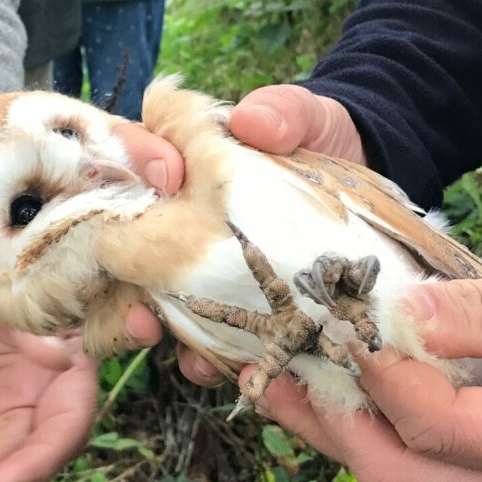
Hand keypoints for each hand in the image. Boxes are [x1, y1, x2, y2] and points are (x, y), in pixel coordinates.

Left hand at [0, 122, 184, 481]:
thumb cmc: (20, 206)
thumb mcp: (66, 190)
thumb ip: (124, 173)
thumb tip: (166, 170)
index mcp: (73, 356)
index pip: (71, 418)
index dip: (46, 451)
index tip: (6, 478)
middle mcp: (44, 388)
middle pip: (26, 450)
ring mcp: (5, 399)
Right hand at [125, 84, 365, 378]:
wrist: (359, 196)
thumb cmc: (319, 142)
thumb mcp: (308, 118)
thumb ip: (284, 113)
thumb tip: (253, 119)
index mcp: (177, 156)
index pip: (133, 150)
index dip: (137, 160)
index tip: (169, 177)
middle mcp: (173, 212)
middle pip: (125, 238)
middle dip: (121, 268)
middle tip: (134, 291)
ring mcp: (196, 261)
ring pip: (154, 294)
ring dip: (153, 319)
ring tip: (160, 339)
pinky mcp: (227, 301)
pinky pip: (205, 334)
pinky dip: (208, 356)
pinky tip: (224, 368)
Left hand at [253, 260, 481, 481]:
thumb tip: (393, 317)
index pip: (442, 425)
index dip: (380, 378)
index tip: (338, 327)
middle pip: (398, 471)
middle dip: (327, 420)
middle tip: (270, 373)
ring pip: (391, 477)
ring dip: (329, 428)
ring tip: (273, 383)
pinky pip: (405, 467)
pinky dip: (359, 430)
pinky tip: (324, 394)